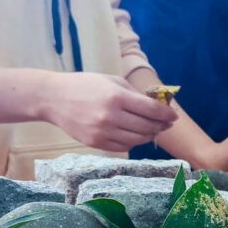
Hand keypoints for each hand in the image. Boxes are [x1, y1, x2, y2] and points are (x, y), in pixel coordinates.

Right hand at [41, 73, 177, 152]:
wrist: (54, 98)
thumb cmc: (85, 86)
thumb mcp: (111, 81)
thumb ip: (135, 94)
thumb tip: (158, 106)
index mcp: (116, 97)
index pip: (152, 110)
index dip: (167, 115)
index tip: (173, 116)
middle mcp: (111, 116)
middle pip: (147, 127)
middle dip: (161, 126)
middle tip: (166, 124)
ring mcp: (103, 132)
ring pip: (137, 139)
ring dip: (148, 135)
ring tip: (151, 129)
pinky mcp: (96, 143)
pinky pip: (124, 147)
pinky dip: (133, 141)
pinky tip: (134, 134)